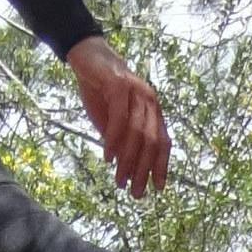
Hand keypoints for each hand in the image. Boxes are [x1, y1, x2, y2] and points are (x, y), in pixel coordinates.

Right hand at [66, 35, 169, 197]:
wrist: (88, 59)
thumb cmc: (101, 92)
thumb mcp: (111, 122)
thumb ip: (121, 141)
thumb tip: (125, 168)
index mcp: (152, 111)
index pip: (163, 143)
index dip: (161, 166)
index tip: (157, 188)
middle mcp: (150, 102)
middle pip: (152, 142)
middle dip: (144, 170)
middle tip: (135, 193)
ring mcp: (137, 93)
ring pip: (138, 133)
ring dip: (128, 160)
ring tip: (119, 180)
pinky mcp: (121, 86)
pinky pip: (120, 119)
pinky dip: (114, 141)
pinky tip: (108, 157)